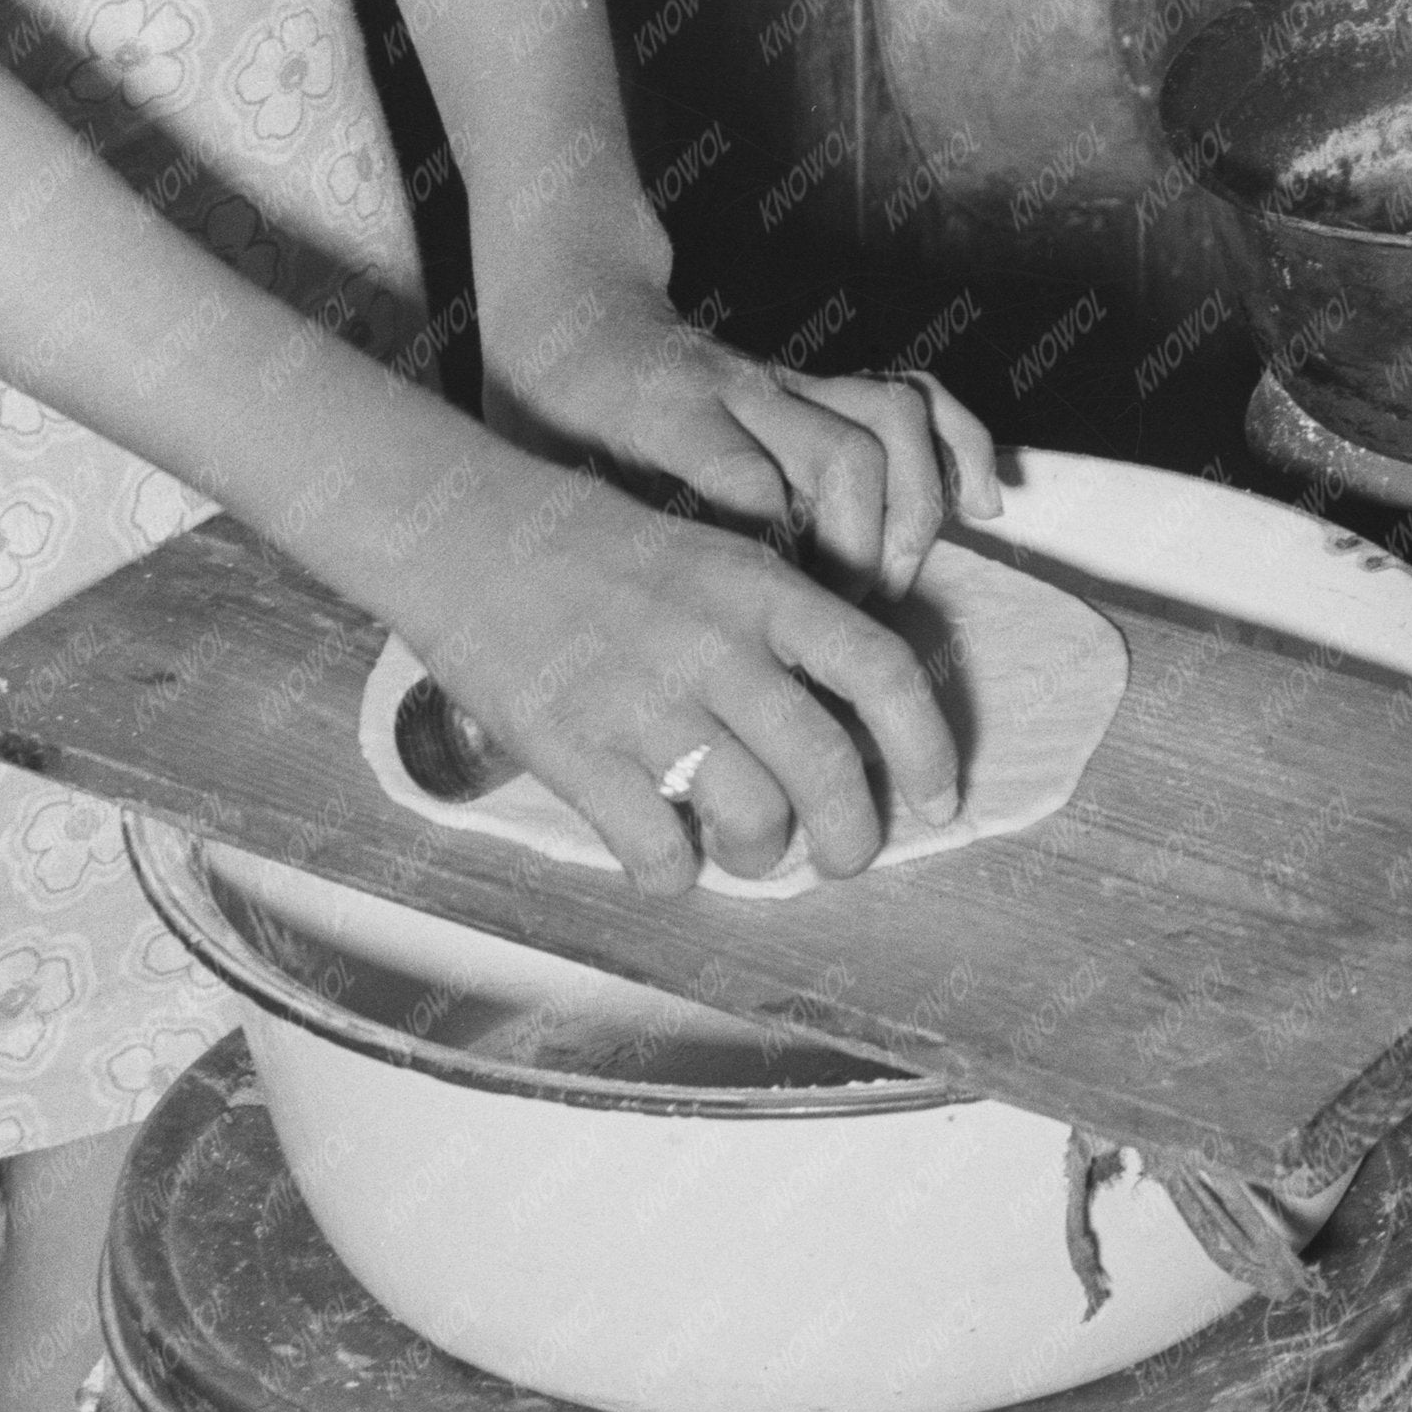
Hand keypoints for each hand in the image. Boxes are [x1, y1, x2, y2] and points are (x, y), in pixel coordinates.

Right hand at [458, 251, 1003, 884]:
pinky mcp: (576, 751)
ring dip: (761, 856)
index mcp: (763, 588)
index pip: (884, 669)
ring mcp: (646, 700)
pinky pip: (656, 851)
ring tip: (746, 849)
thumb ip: (781, 628)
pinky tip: (665, 863)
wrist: (471, 534)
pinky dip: (673, 876)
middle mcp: (719, 644)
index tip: (941, 799)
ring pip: (753, 819)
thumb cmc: (601, 550)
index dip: (927, 744)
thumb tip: (851, 723)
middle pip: (828, 767)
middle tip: (844, 858)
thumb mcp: (715, 559)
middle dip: (851, 837)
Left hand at [475, 249, 999, 601]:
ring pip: (890, 418)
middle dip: (861, 550)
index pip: (740, 475)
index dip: (779, 550)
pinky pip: (914, 395)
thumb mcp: (539, 475)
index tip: (788, 625)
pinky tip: (979, 506)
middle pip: (841, 454)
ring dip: (914, 508)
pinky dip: (961, 444)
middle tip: (842, 629)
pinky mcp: (819, 382)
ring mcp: (788, 380)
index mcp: (659, 412)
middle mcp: (739, 389)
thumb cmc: (548, 409)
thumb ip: (583, 543)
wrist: (575, 311)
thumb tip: (614, 648)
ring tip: (895, 587)